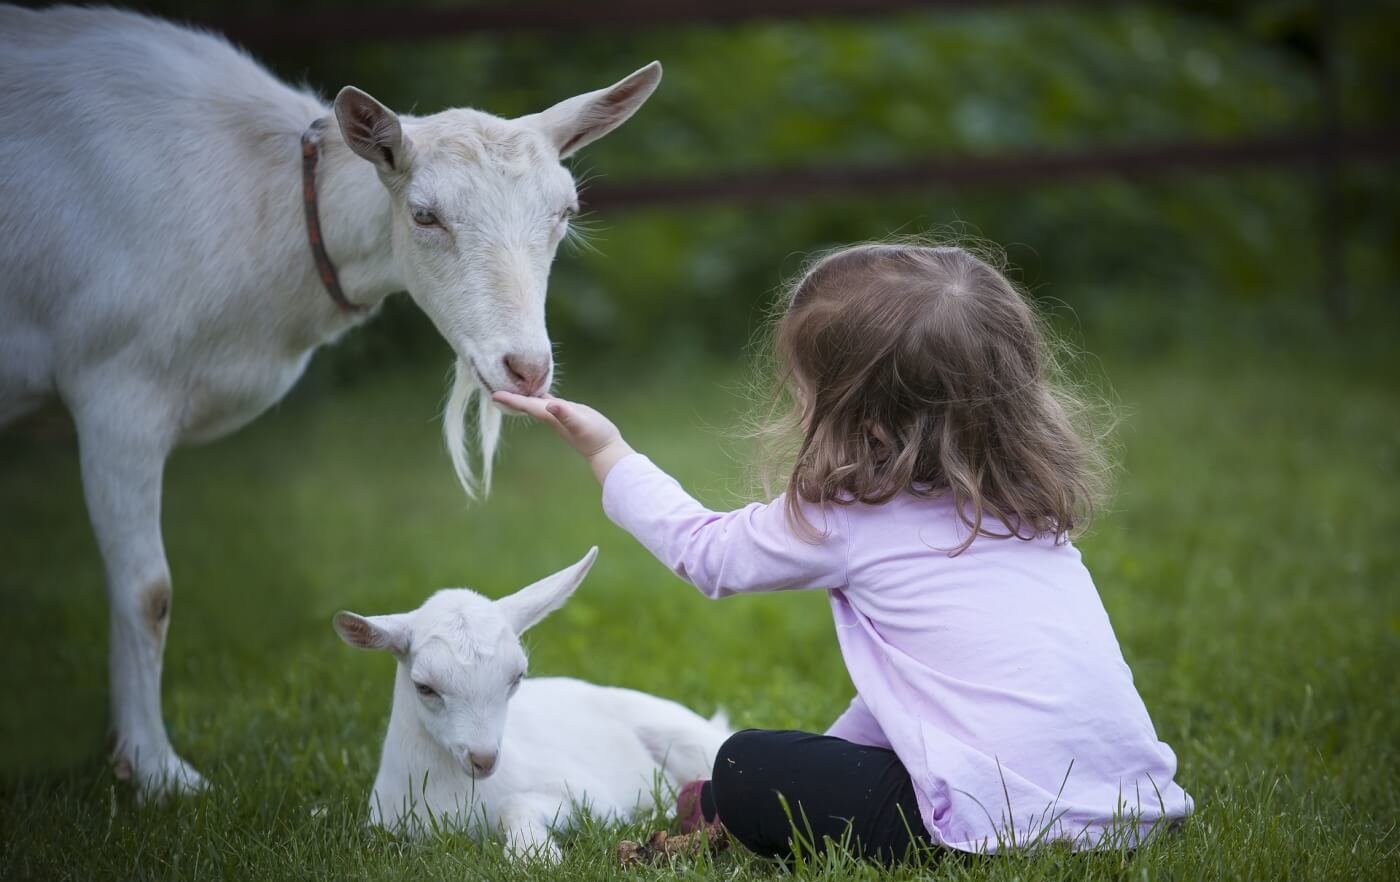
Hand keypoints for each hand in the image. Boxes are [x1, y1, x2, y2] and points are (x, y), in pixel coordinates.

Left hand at [492, 391, 634, 483]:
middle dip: (511, 398)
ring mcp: (558, 416)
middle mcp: (551, 416)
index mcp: (550, 416)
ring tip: (511, 387)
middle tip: (494, 389)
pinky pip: (548, 402)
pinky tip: (538, 391)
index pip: (526, 405)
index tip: (493, 394)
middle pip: (526, 405)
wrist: (606, 449)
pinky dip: (539, 396)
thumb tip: (551, 405)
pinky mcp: (567, 413)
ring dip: (523, 396)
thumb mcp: (580, 423)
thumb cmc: (594, 436)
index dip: (511, 399)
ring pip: (535, 403)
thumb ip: (566, 414)